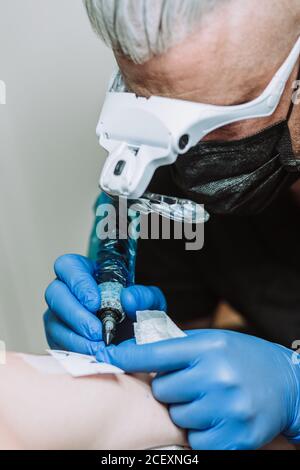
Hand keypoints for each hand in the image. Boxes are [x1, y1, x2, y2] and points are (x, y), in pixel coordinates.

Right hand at [44, 254, 165, 353]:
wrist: (137, 340)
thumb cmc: (137, 313)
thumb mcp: (150, 301)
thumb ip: (145, 296)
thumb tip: (127, 298)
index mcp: (84, 272)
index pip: (68, 266)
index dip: (77, 282)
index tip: (95, 302)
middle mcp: (66, 291)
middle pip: (55, 294)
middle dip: (75, 314)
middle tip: (96, 331)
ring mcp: (59, 315)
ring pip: (53, 322)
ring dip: (75, 337)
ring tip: (98, 347)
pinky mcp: (58, 338)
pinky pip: (58, 344)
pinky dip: (75, 351)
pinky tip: (93, 355)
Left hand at [95, 329, 299, 448]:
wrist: (286, 383)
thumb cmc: (243, 358)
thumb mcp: (213, 341)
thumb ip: (178, 347)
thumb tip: (135, 353)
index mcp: (209, 348)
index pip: (156, 353)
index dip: (127, 356)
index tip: (107, 356)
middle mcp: (217, 376)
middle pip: (162, 390)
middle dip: (168, 388)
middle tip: (187, 383)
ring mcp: (227, 408)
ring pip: (177, 417)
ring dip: (184, 411)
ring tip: (205, 399)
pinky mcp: (236, 436)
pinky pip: (195, 441)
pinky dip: (199, 432)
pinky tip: (213, 417)